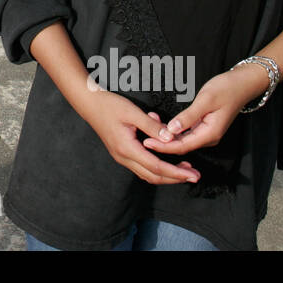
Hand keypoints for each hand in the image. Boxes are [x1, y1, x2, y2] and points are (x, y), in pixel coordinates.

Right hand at [74, 88, 200, 184]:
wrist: (89, 104)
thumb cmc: (110, 105)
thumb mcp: (133, 112)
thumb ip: (152, 126)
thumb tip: (170, 138)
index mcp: (127, 148)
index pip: (156, 167)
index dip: (176, 173)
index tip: (192, 174)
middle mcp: (124, 157)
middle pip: (153, 176)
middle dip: (175, 178)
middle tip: (194, 175)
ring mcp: (121, 157)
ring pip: (147, 174)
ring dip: (167, 175)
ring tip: (184, 170)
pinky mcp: (122, 153)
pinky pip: (142, 167)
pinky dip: (157, 168)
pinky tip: (167, 162)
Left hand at [142, 65, 269, 157]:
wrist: (242, 84)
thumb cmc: (226, 89)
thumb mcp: (205, 100)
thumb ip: (189, 116)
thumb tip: (172, 129)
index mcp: (210, 134)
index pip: (182, 146)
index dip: (163, 146)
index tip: (147, 143)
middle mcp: (208, 137)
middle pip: (181, 145)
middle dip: (162, 142)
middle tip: (142, 136)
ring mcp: (206, 133)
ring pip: (182, 140)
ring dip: (166, 136)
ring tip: (147, 129)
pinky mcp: (204, 126)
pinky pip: (185, 133)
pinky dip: (172, 131)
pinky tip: (160, 125)